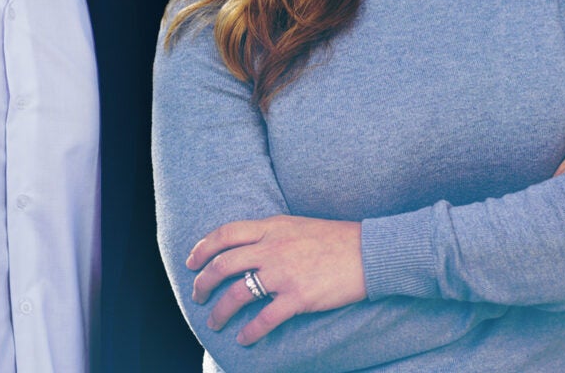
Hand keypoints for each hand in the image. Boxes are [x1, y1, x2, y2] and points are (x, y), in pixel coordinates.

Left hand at [186, 215, 365, 345]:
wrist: (372, 252)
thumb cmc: (339, 239)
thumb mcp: (300, 226)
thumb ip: (273, 234)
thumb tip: (250, 248)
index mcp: (273, 228)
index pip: (226, 234)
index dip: (203, 248)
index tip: (192, 262)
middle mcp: (273, 248)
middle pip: (223, 265)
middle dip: (203, 283)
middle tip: (198, 296)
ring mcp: (285, 273)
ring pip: (237, 294)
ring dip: (220, 312)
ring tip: (215, 323)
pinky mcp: (299, 297)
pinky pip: (264, 319)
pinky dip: (249, 332)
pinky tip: (244, 338)